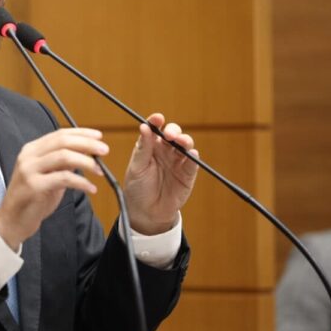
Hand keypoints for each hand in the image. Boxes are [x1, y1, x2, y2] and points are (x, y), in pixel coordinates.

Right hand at [0, 128, 107, 249]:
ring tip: (99, 171)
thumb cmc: (32, 199)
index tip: (98, 136)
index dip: (81, 133)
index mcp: (31, 150)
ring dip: (86, 162)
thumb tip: (85, 153)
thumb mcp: (48, 175)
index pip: (59, 134)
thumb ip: (62, 163)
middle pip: (62, 142)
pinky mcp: (33, 186)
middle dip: (87, 144)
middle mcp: (29, 156)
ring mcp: (29, 170)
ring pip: (64, 156)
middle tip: (104, 150)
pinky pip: (64, 179)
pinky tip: (91, 188)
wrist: (12, 221)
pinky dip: (81, 182)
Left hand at [123, 113, 198, 234]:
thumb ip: (143, 148)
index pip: (154, 129)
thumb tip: (144, 127)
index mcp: (150, 146)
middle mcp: (165, 151)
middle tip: (169, 134)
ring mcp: (177, 161)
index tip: (157, 118)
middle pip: (173, 134)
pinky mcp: (187, 174)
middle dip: (173, 130)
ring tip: (181, 141)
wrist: (146, 212)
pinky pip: (192, 163)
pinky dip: (193, 157)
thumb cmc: (137, 188)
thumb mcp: (136, 167)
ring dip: (185, 140)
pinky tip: (192, 153)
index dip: (156, 121)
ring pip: (185, 145)